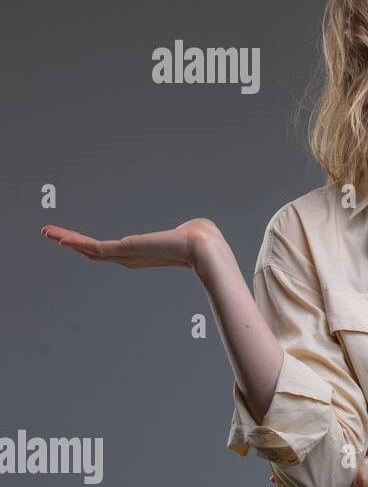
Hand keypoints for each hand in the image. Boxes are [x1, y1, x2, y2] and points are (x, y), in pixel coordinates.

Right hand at [41, 218, 221, 269]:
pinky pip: (95, 247)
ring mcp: (127, 256)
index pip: (111, 251)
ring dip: (67, 239)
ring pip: (90, 249)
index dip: (92, 246)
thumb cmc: (201, 238)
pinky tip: (60, 238)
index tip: (76, 241)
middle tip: (51, 235)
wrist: (202, 246)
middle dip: (73, 243)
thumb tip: (193, 229)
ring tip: (47, 232)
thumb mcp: (187, 233)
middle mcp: (131, 258)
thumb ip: (183, 232)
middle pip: (94, 252)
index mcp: (143, 253)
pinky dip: (76, 242)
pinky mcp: (126, 251)